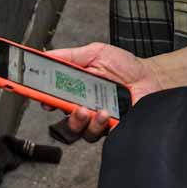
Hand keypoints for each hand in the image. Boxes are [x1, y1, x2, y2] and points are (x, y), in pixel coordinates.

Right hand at [43, 41, 164, 140]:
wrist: (151, 77)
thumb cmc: (125, 66)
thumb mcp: (96, 53)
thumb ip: (71, 56)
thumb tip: (47, 55)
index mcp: (76, 88)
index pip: (52, 95)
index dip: (41, 97)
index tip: (34, 93)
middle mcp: (83, 105)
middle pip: (60, 116)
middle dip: (58, 111)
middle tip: (63, 104)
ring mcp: (96, 119)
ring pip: (77, 130)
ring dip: (79, 120)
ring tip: (88, 109)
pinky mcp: (110, 128)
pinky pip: (97, 134)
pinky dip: (97, 124)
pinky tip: (104, 112)